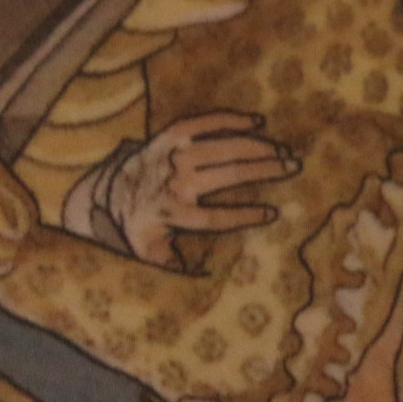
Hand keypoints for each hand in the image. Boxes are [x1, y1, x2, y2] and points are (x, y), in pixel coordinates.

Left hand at [106, 111, 294, 263]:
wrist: (110, 190)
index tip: (272, 213)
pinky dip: (230, 119)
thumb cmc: (140, 225)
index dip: (244, 215)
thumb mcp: (149, 252)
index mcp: (172, 213)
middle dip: (265, 170)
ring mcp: (172, 155)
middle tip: (293, 167)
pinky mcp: (170, 136)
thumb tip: (201, 282)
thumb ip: (174, 265)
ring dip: (256, 146)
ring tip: (283, 150)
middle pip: (226, 174)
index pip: (214, 217)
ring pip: (221, 146)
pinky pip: (203, 122)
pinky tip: (257, 122)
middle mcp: (175, 182)